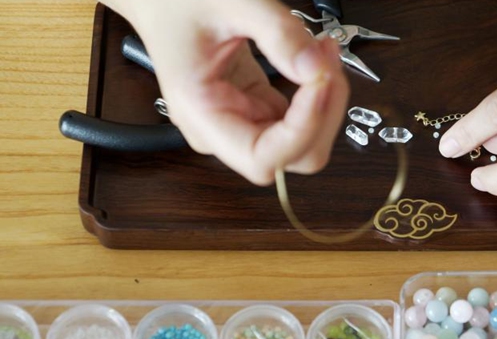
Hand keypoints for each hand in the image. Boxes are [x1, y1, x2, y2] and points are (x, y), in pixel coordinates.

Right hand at [109, 0, 348, 184]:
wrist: (161, 1)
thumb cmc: (178, 2)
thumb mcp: (230, 2)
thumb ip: (277, 33)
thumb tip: (316, 67)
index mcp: (201, 117)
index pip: (262, 159)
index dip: (300, 132)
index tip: (319, 84)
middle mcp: (223, 132)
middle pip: (293, 157)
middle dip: (323, 115)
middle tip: (328, 62)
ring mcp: (244, 123)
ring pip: (304, 141)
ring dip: (327, 102)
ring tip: (325, 51)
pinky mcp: (259, 108)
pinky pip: (301, 118)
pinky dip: (319, 92)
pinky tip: (318, 58)